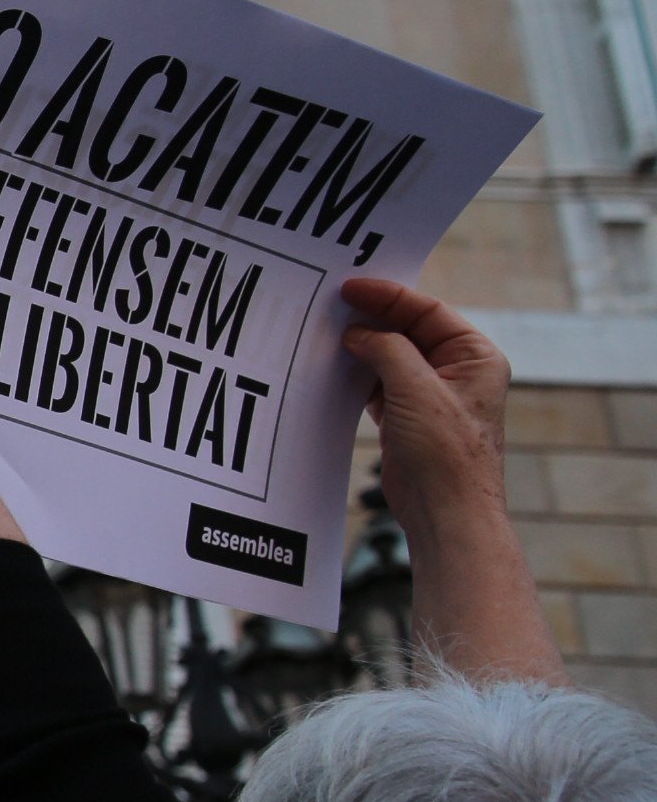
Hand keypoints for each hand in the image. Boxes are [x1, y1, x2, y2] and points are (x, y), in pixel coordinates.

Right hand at [336, 276, 560, 683]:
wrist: (447, 514)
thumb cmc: (447, 456)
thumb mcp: (416, 390)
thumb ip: (388, 351)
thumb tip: (359, 333)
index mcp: (475, 356)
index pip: (427, 311)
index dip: (388, 296)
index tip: (350, 287)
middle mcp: (456, 371)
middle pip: (408, 329)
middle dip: (371, 318)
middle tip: (331, 304)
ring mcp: (431, 394)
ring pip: (390, 355)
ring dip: (361, 346)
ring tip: (326, 332)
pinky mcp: (409, 416)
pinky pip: (379, 383)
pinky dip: (357, 373)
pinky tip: (334, 367)